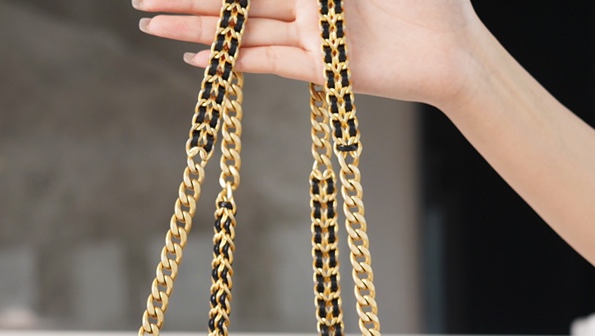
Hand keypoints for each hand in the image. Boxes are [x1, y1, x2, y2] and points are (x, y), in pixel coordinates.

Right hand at [133, 0, 485, 107]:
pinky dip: (232, 63)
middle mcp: (305, 3)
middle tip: (137, 4)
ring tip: (149, 29)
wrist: (457, 47)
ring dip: (193, 32)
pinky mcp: (318, 69)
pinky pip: (266, 64)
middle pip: (231, 1)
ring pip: (239, 31)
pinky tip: (197, 62)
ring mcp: (308, 37)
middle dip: (184, 0)